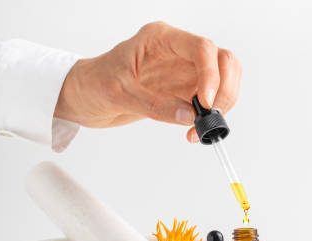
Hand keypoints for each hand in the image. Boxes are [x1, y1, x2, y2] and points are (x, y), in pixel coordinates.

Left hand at [54, 22, 241, 142]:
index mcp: (161, 39)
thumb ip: (155, 105)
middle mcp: (178, 51)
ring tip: (199, 126)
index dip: (210, 74)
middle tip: (209, 115)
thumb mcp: (119, 94)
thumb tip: (188, 116)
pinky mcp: (187, 90)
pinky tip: (193, 130)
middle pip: (223, 60)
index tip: (205, 102)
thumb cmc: (95, 83)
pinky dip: (212, 117)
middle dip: (225, 89)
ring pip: (225, 79)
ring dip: (223, 104)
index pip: (202, 48)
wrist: (86, 96)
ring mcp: (185, 70)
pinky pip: (213, 100)